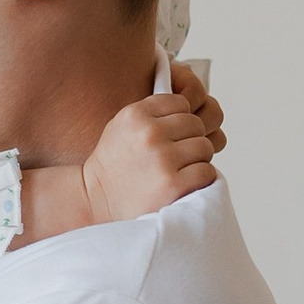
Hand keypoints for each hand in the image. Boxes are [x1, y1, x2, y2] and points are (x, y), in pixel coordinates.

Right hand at [81, 66, 226, 221]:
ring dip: (198, 159)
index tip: (171, 135)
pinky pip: (206, 172)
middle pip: (196, 124)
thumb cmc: (114, 164)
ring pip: (205, 147)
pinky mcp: (172, 184)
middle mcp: (149, 133)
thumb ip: (150, 112)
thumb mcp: (121, 126)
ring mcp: (162, 159)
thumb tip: (192, 102)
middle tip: (177, 155)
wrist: (97, 201)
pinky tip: (184, 182)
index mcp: (136, 114)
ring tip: (180, 169)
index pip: (182, 103)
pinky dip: (201, 178)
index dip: (180, 120)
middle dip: (191, 139)